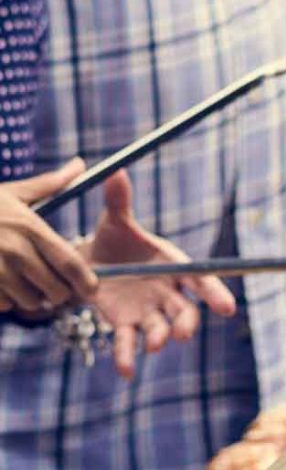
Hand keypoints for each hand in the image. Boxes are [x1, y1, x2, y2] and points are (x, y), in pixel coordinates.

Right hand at [0, 159, 97, 312]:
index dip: (86, 282)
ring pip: (31, 302)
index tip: (92, 290)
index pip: (70, 263)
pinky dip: (7, 300)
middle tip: (55, 287)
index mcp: (30, 228)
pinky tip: (1, 284)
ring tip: (24, 281)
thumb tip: (80, 164)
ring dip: (33, 298)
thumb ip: (51, 184)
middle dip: (60, 293)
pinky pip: (5, 305)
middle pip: (56, 290)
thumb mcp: (15, 192)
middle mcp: (15, 250)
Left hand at [79, 170, 235, 378]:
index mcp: (174, 266)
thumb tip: (116, 172)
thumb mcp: (115, 220)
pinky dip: (127, 358)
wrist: (90, 261)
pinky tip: (125, 372)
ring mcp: (148, 313)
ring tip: (155, 344)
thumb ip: (118, 201)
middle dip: (187, 323)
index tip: (228, 308)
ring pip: (161, 330)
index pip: (202, 281)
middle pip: (186, 312)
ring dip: (161, 338)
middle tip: (183, 332)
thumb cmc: (114, 239)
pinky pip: (128, 344)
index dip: (215, 294)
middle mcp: (168, 294)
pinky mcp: (124, 326)